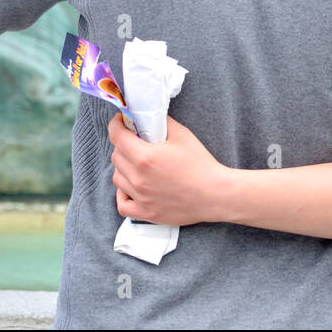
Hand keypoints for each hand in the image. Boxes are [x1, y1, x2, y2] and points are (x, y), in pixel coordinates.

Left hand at [108, 114, 230, 225]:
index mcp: (145, 157)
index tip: (120, 122)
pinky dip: (122, 194)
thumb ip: (161, 123)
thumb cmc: (201, 165)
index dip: (115, 125)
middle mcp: (138, 178)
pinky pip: (122, 204)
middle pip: (116, 156)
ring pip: (117, 178)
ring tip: (137, 164)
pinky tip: (132, 187)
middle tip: (135, 142)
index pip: (116, 136)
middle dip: (122, 145)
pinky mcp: (146, 213)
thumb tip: (148, 117)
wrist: (215, 194)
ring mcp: (140, 198)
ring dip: (123, 168)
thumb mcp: (182, 135)